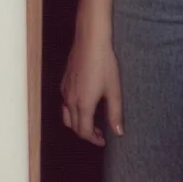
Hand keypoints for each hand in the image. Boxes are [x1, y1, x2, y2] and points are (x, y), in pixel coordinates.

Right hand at [60, 31, 123, 145]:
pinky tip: (84, 104)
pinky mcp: (64, 82)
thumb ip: (115, 113)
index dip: (94, 139)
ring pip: (66, 116)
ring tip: (91, 122)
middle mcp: (70, 100)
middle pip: (74, 127)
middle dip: (86, 134)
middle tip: (100, 133)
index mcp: (83, 105)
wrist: (90, 41)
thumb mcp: (114, 89)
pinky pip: (64, 103)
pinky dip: (72, 111)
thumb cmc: (104, 63)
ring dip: (77, 124)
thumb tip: (118, 132)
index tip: (103, 141)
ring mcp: (65, 91)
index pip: (84, 132)